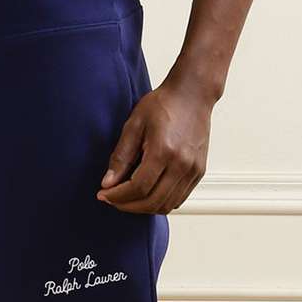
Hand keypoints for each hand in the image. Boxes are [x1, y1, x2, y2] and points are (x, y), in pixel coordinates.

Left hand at [97, 70, 213, 214]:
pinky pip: (177, 199)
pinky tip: (146, 194)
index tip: (103, 195)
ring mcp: (193, 170)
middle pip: (151, 202)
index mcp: (164, 151)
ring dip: (143, 207)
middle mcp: (182, 164)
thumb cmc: (163, 104)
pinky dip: (159, 202)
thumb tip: (108, 183)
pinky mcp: (198, 172)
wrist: (193, 94)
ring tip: (127, 198)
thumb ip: (121, 157)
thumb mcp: (134, 125)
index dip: (118, 196)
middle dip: (127, 206)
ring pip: (165, 205)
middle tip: (112, 200)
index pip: (138, 188)